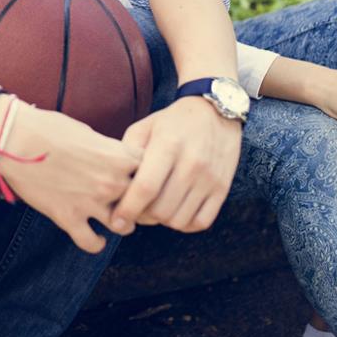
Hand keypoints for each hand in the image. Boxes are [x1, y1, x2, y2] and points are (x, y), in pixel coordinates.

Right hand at [0, 103, 142, 253]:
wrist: (13, 137)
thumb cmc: (48, 127)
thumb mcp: (88, 133)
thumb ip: (109, 152)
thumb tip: (116, 162)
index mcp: (118, 157)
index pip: (152, 173)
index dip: (147, 176)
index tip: (138, 177)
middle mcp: (110, 183)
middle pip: (142, 202)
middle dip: (138, 202)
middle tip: (129, 201)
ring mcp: (90, 203)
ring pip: (124, 227)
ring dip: (121, 223)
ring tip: (114, 219)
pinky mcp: (68, 218)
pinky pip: (92, 243)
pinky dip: (96, 243)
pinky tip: (95, 237)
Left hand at [112, 97, 240, 233]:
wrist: (215, 112)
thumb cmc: (172, 122)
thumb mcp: (144, 127)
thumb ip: (127, 154)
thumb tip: (114, 186)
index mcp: (168, 145)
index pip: (146, 187)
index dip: (128, 209)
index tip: (115, 220)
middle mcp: (192, 163)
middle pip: (161, 209)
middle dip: (142, 217)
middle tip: (135, 211)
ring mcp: (210, 178)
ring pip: (179, 220)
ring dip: (162, 221)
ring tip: (155, 209)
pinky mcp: (222, 188)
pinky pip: (201, 222)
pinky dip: (184, 224)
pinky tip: (175, 212)